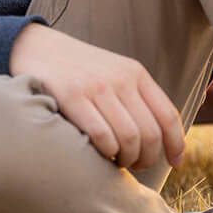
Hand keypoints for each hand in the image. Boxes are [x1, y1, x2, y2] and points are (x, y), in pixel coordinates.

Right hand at [8, 21, 184, 171]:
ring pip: (128, 138)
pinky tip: (98, 153)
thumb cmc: (78, 70)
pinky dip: (105, 152)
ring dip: (125, 159)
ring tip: (116, 161)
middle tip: (135, 165)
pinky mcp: (71, 96)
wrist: (37, 47)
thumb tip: (163, 139)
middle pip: (149, 133)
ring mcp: (96, 87)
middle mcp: (120, 79)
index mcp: (135, 73)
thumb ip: (136, 98)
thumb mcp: (113, 73)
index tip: (175, 162)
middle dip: (147, 158)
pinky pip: (101, 135)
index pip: (167, 114)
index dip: (176, 144)